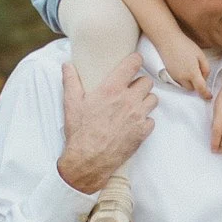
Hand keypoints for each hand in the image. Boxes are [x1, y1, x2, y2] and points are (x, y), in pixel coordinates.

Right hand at [57, 56, 155, 194]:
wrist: (89, 160)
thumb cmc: (80, 132)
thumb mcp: (71, 103)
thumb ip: (71, 81)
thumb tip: (68, 65)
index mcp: (112, 89)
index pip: (134, 64)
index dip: (135, 61)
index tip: (134, 62)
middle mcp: (129, 100)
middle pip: (147, 82)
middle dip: (140, 84)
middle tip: (130, 89)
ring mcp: (138, 116)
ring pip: (153, 99)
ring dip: (145, 100)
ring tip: (134, 105)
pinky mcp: (143, 132)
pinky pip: (151, 120)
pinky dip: (145, 120)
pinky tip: (134, 123)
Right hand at [160, 34, 213, 98]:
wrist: (167, 40)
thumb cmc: (185, 45)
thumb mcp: (201, 55)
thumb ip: (206, 69)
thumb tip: (205, 78)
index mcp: (192, 73)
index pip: (201, 88)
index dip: (206, 94)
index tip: (209, 97)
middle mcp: (182, 78)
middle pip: (192, 89)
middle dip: (196, 84)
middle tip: (198, 71)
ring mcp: (174, 77)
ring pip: (184, 85)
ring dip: (188, 81)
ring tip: (188, 66)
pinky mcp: (168, 74)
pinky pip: (177, 81)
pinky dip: (182, 78)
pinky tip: (181, 66)